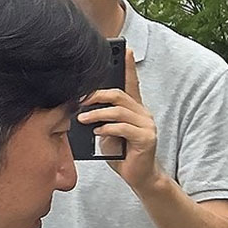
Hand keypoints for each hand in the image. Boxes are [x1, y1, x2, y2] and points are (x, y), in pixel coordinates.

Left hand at [77, 50, 162, 192]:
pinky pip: (123, 128)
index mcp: (135, 110)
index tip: (125, 50)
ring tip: (83, 119)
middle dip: (97, 95)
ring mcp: (147, 126)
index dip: (129, 67)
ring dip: (97, 114)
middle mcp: (144, 114)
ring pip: (119, 111)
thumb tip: (82, 108)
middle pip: (119, 95)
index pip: (132, 84)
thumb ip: (102, 118)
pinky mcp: (147, 139)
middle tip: (80, 101)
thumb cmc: (122, 154)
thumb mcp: (108, 131)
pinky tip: (98, 132)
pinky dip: (107, 129)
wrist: (139, 176)